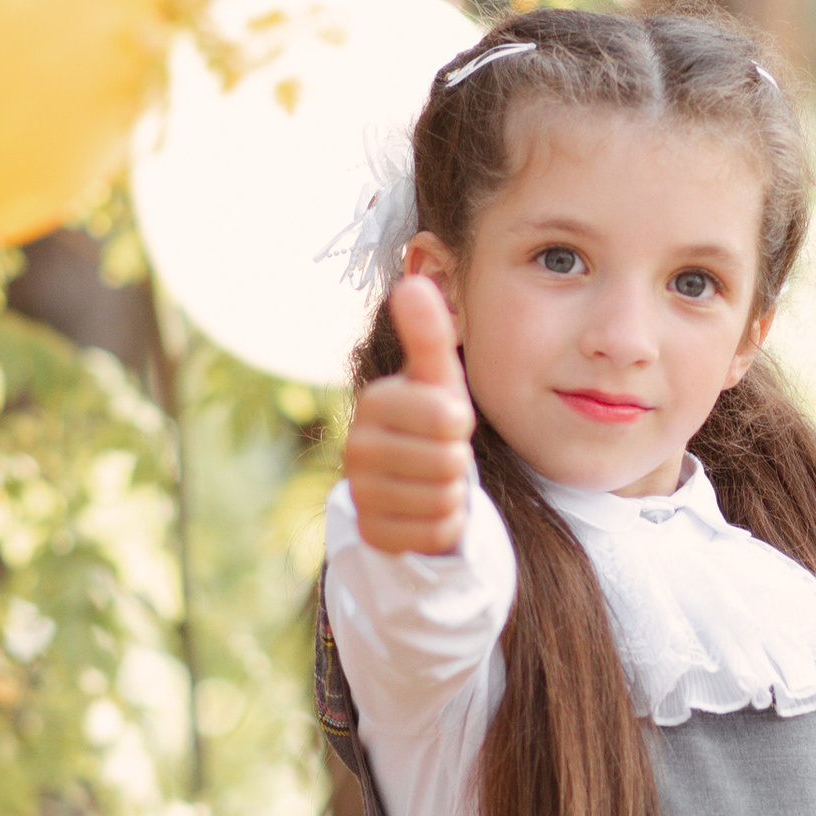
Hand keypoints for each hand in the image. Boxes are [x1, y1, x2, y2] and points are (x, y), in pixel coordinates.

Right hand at [342, 276, 474, 554]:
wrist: (415, 481)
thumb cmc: (432, 420)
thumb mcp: (437, 377)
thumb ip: (428, 333)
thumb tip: (412, 282)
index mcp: (375, 402)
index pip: (446, 419)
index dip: (460, 423)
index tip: (448, 421)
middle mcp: (356, 447)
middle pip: (448, 463)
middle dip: (457, 461)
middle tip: (441, 454)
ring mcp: (360, 492)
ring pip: (443, 500)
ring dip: (453, 494)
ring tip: (436, 480)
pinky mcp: (371, 533)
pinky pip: (434, 533)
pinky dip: (444, 525)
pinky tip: (427, 509)